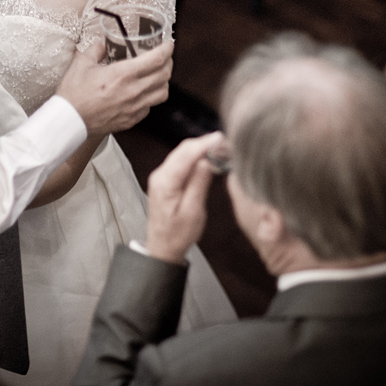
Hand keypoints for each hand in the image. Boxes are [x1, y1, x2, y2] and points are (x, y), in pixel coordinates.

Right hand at [56, 39, 171, 140]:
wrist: (69, 121)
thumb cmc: (74, 93)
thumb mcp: (82, 63)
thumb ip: (96, 49)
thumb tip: (104, 43)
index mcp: (123, 74)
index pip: (157, 59)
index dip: (167, 49)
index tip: (168, 44)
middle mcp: (133, 91)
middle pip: (165, 75)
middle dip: (168, 62)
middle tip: (164, 56)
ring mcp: (134, 108)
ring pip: (163, 93)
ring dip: (164, 81)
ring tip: (158, 74)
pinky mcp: (131, 120)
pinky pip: (150, 107)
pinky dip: (151, 97)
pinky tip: (143, 92)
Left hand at [144, 132, 222, 263]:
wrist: (162, 247)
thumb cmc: (177, 235)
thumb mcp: (193, 212)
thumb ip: (198, 184)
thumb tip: (206, 161)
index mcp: (165, 182)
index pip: (186, 154)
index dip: (205, 143)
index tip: (222, 138)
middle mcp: (160, 175)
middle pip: (183, 149)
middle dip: (205, 143)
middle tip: (226, 142)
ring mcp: (161, 176)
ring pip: (182, 153)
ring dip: (201, 148)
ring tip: (221, 148)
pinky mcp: (166, 179)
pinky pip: (181, 161)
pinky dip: (196, 157)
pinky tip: (209, 159)